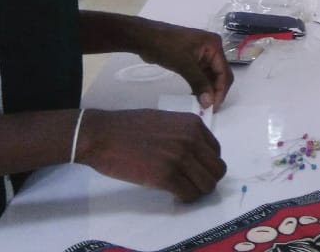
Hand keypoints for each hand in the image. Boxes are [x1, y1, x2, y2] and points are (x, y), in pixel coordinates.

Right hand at [76, 109, 224, 201]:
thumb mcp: (165, 120)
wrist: (102, 135)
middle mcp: (191, 140)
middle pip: (217, 170)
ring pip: (207, 184)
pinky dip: (185, 198)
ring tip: (183, 190)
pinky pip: (189, 194)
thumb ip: (183, 133)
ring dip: (197, 191)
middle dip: (206, 179)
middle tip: (192, 184)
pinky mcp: (166, 176)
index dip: (206, 164)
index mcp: (192, 124)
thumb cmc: (128, 127)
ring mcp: (180, 158)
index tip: (195, 170)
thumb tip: (195, 152)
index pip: (216, 151)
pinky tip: (174, 195)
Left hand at [137, 22, 232, 109]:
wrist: (144, 37)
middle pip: (220, 75)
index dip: (220, 91)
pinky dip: (200, 86)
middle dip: (215, 91)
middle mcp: (212, 49)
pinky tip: (195, 97)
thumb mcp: (184, 64)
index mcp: (214, 45)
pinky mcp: (193, 59)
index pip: (224, 72)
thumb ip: (199, 83)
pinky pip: (202, 75)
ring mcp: (203, 54)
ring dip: (207, 90)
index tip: (212, 108)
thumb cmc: (165, 46)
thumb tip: (209, 103)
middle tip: (207, 109)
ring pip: (211, 76)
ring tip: (201, 105)